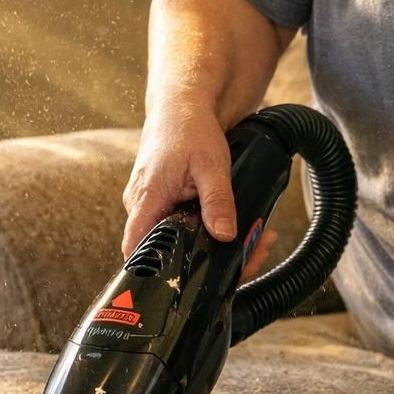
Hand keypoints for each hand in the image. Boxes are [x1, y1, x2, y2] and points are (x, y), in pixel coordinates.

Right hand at [121, 105, 281, 283]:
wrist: (182, 107)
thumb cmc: (189, 130)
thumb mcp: (211, 165)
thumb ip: (217, 201)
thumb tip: (224, 235)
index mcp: (145, 200)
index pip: (136, 249)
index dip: (153, 273)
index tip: (187, 286)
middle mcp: (141, 207)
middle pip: (165, 252)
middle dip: (209, 262)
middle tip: (252, 257)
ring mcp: (150, 207)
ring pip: (177, 241)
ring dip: (215, 248)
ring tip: (257, 243)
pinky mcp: (162, 205)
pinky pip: (181, 228)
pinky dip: (209, 232)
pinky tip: (238, 231)